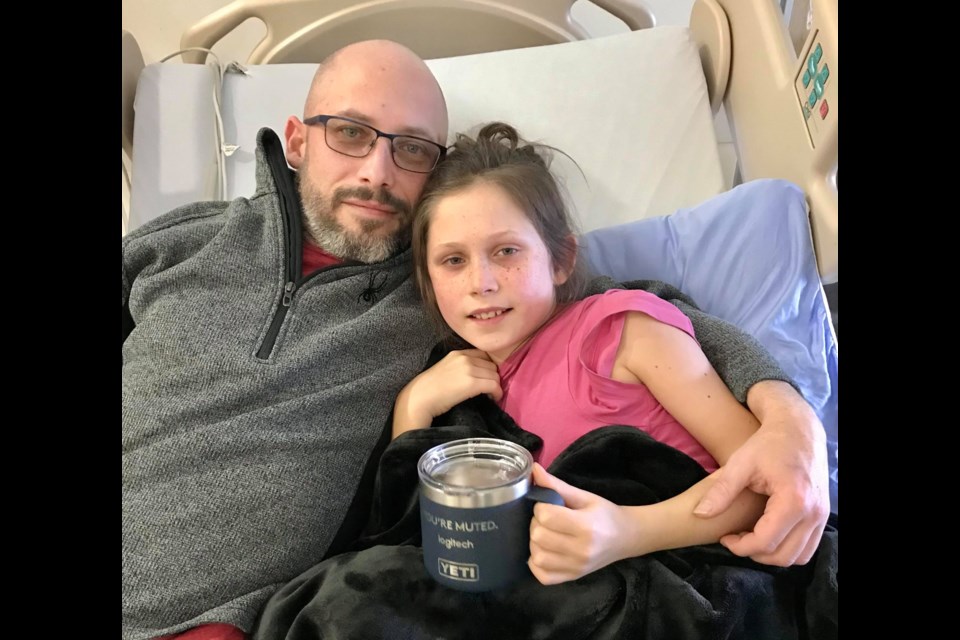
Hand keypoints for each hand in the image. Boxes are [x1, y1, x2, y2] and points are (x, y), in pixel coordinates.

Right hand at [392, 349, 501, 436]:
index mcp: (458, 353)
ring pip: (495, 375)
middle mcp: (464, 358)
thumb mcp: (446, 368)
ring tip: (489, 394)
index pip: (484, 355)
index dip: (488, 367)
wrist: (420, 398)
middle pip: (491, 365)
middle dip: (492, 377)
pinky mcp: (472, 383)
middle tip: (489, 389)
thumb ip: (461, 367)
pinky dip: (497, 393)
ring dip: (495, 386)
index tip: (486, 378)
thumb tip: (478, 374)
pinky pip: (494, 385)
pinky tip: (492, 398)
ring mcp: (468, 369)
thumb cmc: (430, 388)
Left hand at [527, 464, 632, 584]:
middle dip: (536, 523)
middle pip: (538, 537)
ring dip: (535, 543)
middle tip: (546, 518)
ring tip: (546, 534)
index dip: (541, 507)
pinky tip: (545, 551)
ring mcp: (576, 568)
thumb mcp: (584, 496)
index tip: (548, 504)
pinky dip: (537, 563)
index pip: (546, 516)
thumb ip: (557, 485)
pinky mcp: (572, 578)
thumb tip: (533, 469)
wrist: (626, 537)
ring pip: (537, 557)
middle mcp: (581, 551)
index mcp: (586, 527)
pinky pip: (543, 576)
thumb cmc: (605, 514)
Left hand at [693, 387, 829, 565]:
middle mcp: (813, 512)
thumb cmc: (767, 444)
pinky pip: (807, 547)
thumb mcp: (740, 464)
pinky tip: (767, 532)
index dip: (740, 546)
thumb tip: (699, 515)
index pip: (765, 542)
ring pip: (798, 557)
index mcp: (794, 500)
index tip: (724, 538)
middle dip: (754, 553)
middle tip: (735, 539)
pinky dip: (787, 548)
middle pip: (782, 556)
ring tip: (750, 537)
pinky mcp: (822, 515)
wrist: (798, 428)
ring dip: (772, 554)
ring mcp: (822, 515)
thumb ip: (721, 492)